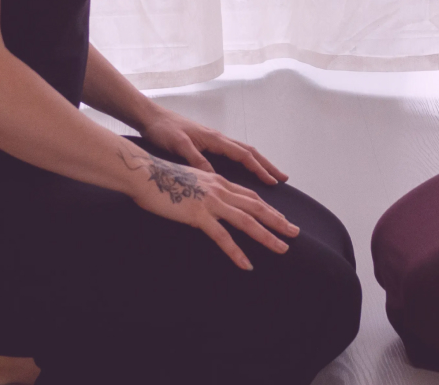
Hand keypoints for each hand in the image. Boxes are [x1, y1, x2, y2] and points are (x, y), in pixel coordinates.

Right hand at [119, 146, 298, 269]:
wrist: (143, 173)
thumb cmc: (160, 178)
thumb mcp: (189, 180)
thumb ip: (203, 191)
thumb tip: (208, 201)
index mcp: (218, 181)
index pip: (250, 196)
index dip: (268, 208)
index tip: (282, 219)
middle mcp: (220, 190)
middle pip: (256, 207)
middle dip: (278, 221)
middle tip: (295, 234)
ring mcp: (210, 202)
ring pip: (246, 221)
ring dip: (267, 236)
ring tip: (282, 249)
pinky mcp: (198, 215)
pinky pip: (222, 237)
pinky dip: (236, 252)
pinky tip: (247, 265)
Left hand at [138, 106, 288, 184]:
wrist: (151, 117)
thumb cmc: (163, 130)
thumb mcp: (178, 146)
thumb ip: (195, 160)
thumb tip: (213, 176)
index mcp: (215, 139)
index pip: (244, 154)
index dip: (259, 169)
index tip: (273, 181)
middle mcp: (218, 139)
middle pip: (249, 152)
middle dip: (267, 165)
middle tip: (283, 179)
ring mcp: (213, 141)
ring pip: (242, 152)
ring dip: (258, 163)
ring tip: (270, 176)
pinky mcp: (206, 144)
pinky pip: (232, 154)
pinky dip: (244, 162)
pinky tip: (244, 171)